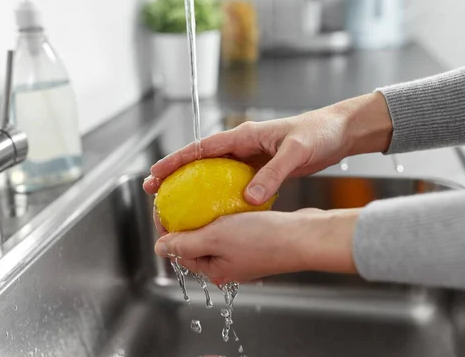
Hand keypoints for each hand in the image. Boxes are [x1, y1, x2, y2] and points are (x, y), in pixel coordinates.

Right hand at [143, 93, 391, 204]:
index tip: (155, 174)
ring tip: (177, 206)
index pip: (201, 148)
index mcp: (244, 135)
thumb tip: (249, 200)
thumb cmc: (319, 133)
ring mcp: (250, 158)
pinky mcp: (260, 169)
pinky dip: (220, 196)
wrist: (339, 133)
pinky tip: (215, 212)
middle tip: (155, 194)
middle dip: (175, 176)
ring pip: (213, 174)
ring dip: (194, 188)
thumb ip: (273, 174)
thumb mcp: (296, 152)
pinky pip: (233, 184)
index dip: (176, 161)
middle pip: (200, 162)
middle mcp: (242, 145)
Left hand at [153, 208, 359, 284]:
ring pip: (214, 232)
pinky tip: (226, 196)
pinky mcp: (257, 240)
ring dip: (205, 214)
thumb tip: (159, 248)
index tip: (162, 205)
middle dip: (184, 219)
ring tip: (199, 193)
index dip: (166, 227)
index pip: (178, 249)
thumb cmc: (263, 239)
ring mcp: (243, 253)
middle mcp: (227, 265)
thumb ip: (185, 243)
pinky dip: (226, 212)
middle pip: (194, 241)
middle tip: (179, 195)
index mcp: (214, 270)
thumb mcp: (215, 238)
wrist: (305, 237)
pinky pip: (233, 225)